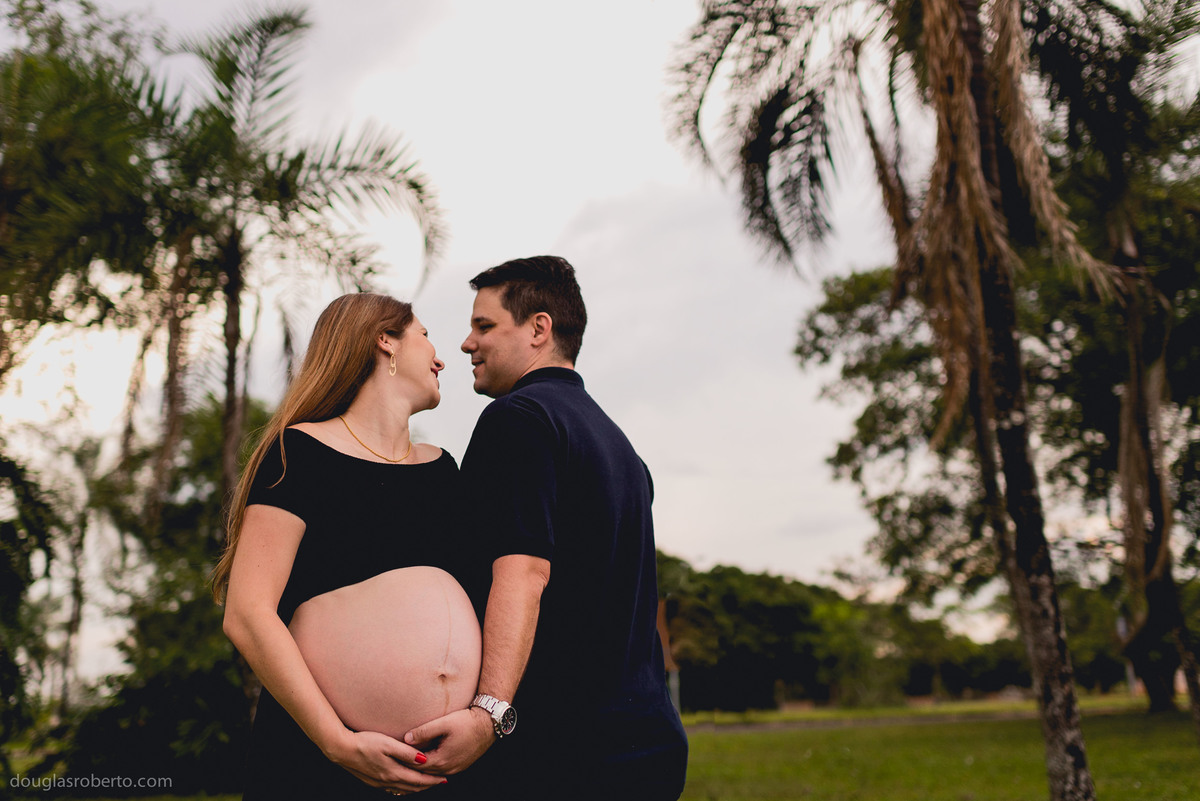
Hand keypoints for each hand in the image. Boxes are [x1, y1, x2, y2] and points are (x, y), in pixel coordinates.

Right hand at [325, 728, 445, 794]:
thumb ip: (406, 753)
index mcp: (393, 772)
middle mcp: (387, 780)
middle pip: (412, 787)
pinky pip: (392, 788)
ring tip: (426, 783)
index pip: (418, 780)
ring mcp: (379, 782)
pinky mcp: (372, 780)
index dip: (432, 780)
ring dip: (416, 787)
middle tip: (440, 781)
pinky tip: (404, 784)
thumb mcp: (388, 744)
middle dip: (427, 785)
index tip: (444, 778)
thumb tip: (424, 760)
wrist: (341, 749)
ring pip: (403, 789)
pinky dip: (403, 787)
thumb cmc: (365, 742)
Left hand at [404, 707, 494, 775]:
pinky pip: (441, 770)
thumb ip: (424, 731)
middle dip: (410, 766)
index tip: (392, 754)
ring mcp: (456, 768)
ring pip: (432, 772)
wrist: (489, 724)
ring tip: (407, 762)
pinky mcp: (461, 765)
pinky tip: (426, 761)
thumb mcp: (444, 723)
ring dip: (421, 768)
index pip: (416, 764)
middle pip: (423, 772)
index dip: (403, 759)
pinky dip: (432, 767)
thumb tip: (406, 738)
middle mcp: (448, 768)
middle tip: (395, 760)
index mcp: (442, 760)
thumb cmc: (466, 721)